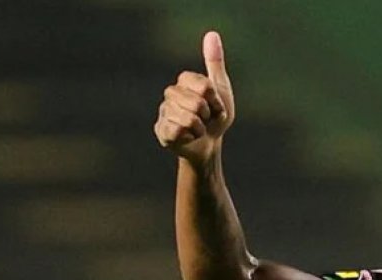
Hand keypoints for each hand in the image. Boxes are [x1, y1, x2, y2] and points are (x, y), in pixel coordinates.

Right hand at [154, 31, 235, 164]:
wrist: (209, 144)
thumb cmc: (215, 116)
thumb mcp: (221, 89)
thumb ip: (215, 63)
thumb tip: (212, 33)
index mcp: (185, 81)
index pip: (204, 86)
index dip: (215, 100)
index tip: (215, 105)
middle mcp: (170, 93)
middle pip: (196, 103)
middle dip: (208, 116)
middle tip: (206, 119)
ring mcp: (164, 112)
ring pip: (188, 119)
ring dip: (200, 129)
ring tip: (197, 128)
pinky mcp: (161, 131)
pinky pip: (177, 132)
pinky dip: (189, 138)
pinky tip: (187, 137)